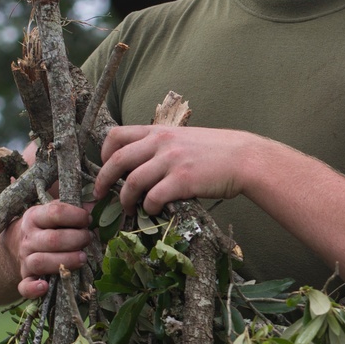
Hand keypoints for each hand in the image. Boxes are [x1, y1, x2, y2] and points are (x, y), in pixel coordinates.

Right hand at [5, 201, 91, 299]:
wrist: (17, 243)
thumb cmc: (45, 227)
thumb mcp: (54, 213)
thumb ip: (73, 210)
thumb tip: (95, 207)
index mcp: (35, 216)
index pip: (55, 213)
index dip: (76, 216)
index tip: (88, 219)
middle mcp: (28, 238)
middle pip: (52, 240)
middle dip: (76, 239)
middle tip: (88, 239)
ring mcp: (25, 259)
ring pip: (41, 262)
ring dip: (65, 261)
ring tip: (82, 259)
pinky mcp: (25, 277)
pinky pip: (24, 286)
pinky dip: (33, 288)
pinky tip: (45, 286)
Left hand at [96, 125, 254, 212]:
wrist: (244, 158)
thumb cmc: (217, 151)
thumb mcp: (184, 139)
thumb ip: (162, 147)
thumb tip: (142, 164)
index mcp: (158, 132)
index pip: (117, 135)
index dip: (103, 153)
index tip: (104, 167)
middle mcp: (161, 143)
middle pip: (117, 160)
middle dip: (103, 180)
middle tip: (100, 195)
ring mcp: (171, 161)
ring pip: (132, 182)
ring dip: (125, 199)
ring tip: (128, 208)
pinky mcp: (182, 180)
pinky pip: (153, 197)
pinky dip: (148, 207)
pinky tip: (152, 211)